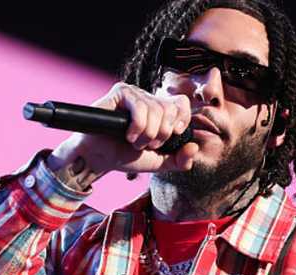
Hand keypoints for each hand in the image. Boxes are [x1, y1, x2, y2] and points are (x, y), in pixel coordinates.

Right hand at [47, 82, 198, 187]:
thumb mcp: (158, 162)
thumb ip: (179, 160)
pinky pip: (140, 107)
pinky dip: (136, 127)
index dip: (181, 119)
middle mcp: (148, 99)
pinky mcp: (121, 92)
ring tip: (133, 141)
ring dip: (146, 134)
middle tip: (146, 144)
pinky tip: (127, 134)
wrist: (100, 158)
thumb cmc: (125, 156)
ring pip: (156, 111)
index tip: (173, 134)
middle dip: (161, 134)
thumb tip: (194, 147)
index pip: (181, 104)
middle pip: (170, 108)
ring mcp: (135, 94)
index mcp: (159, 111)